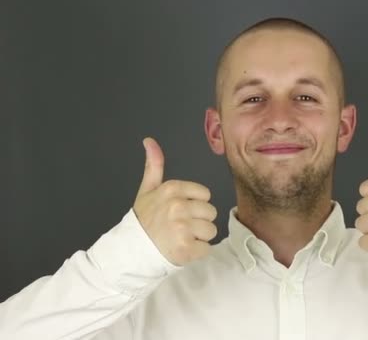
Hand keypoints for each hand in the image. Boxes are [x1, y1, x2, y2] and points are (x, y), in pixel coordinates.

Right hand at [133, 137, 217, 265]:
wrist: (131, 251)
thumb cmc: (143, 221)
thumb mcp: (147, 190)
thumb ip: (154, 165)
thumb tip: (149, 140)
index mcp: (172, 189)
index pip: (205, 195)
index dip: (195, 205)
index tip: (179, 212)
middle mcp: (178, 206)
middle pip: (211, 212)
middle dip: (198, 222)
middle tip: (179, 227)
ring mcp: (182, 228)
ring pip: (211, 231)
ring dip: (199, 238)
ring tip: (180, 238)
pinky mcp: (186, 248)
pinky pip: (206, 248)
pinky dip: (196, 253)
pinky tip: (181, 250)